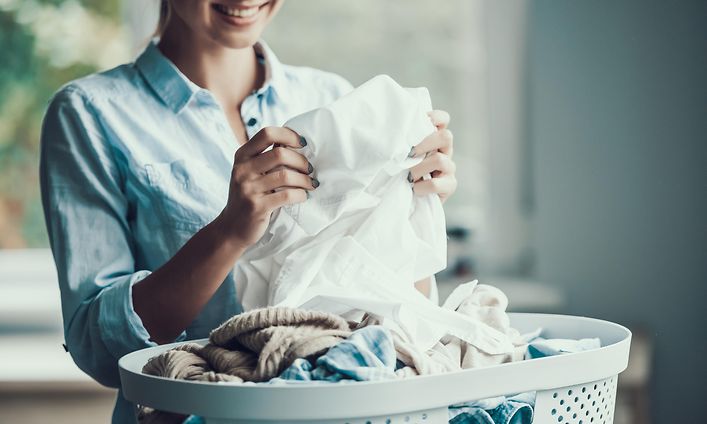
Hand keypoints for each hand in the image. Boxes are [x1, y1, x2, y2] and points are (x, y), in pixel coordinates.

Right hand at [217, 127, 317, 247]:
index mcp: (242, 156)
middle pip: (280, 153)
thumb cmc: (249, 196)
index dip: (288, 135)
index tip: (302, 143)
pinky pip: (287, 195)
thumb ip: (266, 158)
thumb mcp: (250, 172)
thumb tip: (295, 142)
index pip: (267, 133)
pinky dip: (300, 195)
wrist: (231, 227)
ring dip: (304, 179)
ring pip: (285, 175)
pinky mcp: (257, 207)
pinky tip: (303, 196)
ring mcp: (248, 188)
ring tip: (310, 184)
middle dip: (301, 161)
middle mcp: (242, 170)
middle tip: (309, 170)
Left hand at [408, 110, 456, 202]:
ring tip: (408, 177)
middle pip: (446, 136)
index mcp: (434, 139)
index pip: (443, 120)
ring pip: (439, 160)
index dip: (435, 118)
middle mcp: (445, 151)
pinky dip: (421, 187)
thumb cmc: (400, 173)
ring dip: (418, 168)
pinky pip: (436, 183)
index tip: (421, 124)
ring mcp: (449, 168)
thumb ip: (402, 142)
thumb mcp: (400, 154)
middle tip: (410, 154)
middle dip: (425, 143)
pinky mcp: (450, 185)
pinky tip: (414, 189)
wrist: (406, 200)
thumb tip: (391, 132)